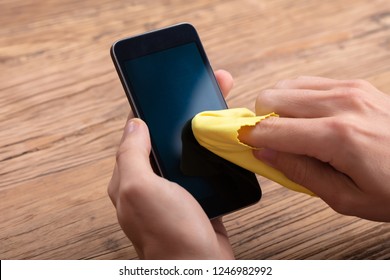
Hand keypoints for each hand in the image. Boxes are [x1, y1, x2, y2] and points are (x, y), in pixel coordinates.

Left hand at [108, 70, 234, 258]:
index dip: (154, 106)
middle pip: (167, 135)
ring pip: (189, 148)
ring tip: (222, 105)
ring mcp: (176, 188)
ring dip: (204, 127)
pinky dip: (215, 149)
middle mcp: (152, 181)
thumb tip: (134, 123)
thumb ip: (131, 155)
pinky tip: (226, 137)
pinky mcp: (199, 195)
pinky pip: (205, 165)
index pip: (139, 131)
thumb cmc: (168, 234)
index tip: (171, 85)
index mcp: (132, 177)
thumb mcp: (140, 189)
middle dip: (186, 110)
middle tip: (209, 88)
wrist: (202, 266)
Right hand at [239, 76, 389, 221]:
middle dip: (262, 121)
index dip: (250, 138)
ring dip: (278, 109)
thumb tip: (265, 153)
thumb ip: (298, 172)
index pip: (272, 129)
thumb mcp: (345, 198)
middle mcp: (341, 104)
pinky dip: (296, 100)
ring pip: (285, 86)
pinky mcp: (354, 85)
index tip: (244, 147)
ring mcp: (349, 89)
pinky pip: (307, 83)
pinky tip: (307, 120)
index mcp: (338, 136)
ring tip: (290, 133)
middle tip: (270, 144)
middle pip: (271, 97)